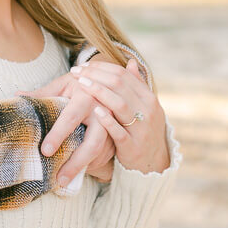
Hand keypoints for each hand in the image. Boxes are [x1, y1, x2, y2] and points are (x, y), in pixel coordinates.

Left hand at [18, 74, 115, 185]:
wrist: (109, 79)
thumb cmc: (80, 83)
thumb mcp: (63, 84)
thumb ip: (43, 93)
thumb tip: (18, 95)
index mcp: (86, 95)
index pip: (70, 118)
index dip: (58, 135)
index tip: (45, 151)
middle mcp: (102, 110)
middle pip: (92, 142)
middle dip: (76, 162)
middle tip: (59, 178)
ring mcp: (112, 123)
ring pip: (101, 150)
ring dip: (83, 167)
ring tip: (64, 181)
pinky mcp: (116, 132)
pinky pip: (106, 152)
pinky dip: (92, 164)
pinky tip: (79, 173)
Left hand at [71, 58, 169, 173]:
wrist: (152, 165)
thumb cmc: (142, 131)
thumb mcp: (144, 108)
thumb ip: (137, 86)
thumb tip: (130, 62)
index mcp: (148, 98)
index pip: (123, 75)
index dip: (101, 67)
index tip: (82, 66)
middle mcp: (148, 110)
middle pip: (120, 85)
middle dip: (95, 75)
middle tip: (75, 72)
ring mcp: (141, 129)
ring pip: (120, 104)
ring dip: (99, 92)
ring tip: (80, 84)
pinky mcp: (133, 147)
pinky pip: (119, 131)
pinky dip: (107, 120)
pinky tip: (94, 110)